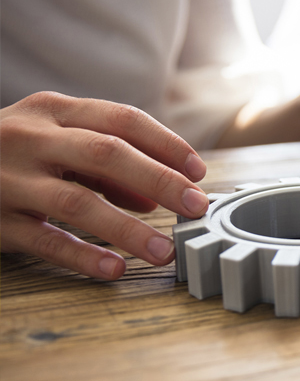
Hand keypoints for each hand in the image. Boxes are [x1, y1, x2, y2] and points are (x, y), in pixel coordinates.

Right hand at [1, 92, 209, 279]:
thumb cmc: (13, 152)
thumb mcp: (54, 141)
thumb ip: (104, 164)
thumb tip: (154, 198)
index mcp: (53, 110)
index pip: (122, 119)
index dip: (166, 144)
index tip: (199, 172)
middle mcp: (30, 138)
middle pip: (106, 154)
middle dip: (158, 181)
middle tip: (195, 208)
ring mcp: (7, 178)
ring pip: (76, 202)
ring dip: (126, 229)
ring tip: (162, 251)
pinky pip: (42, 240)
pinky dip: (81, 256)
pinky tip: (113, 270)